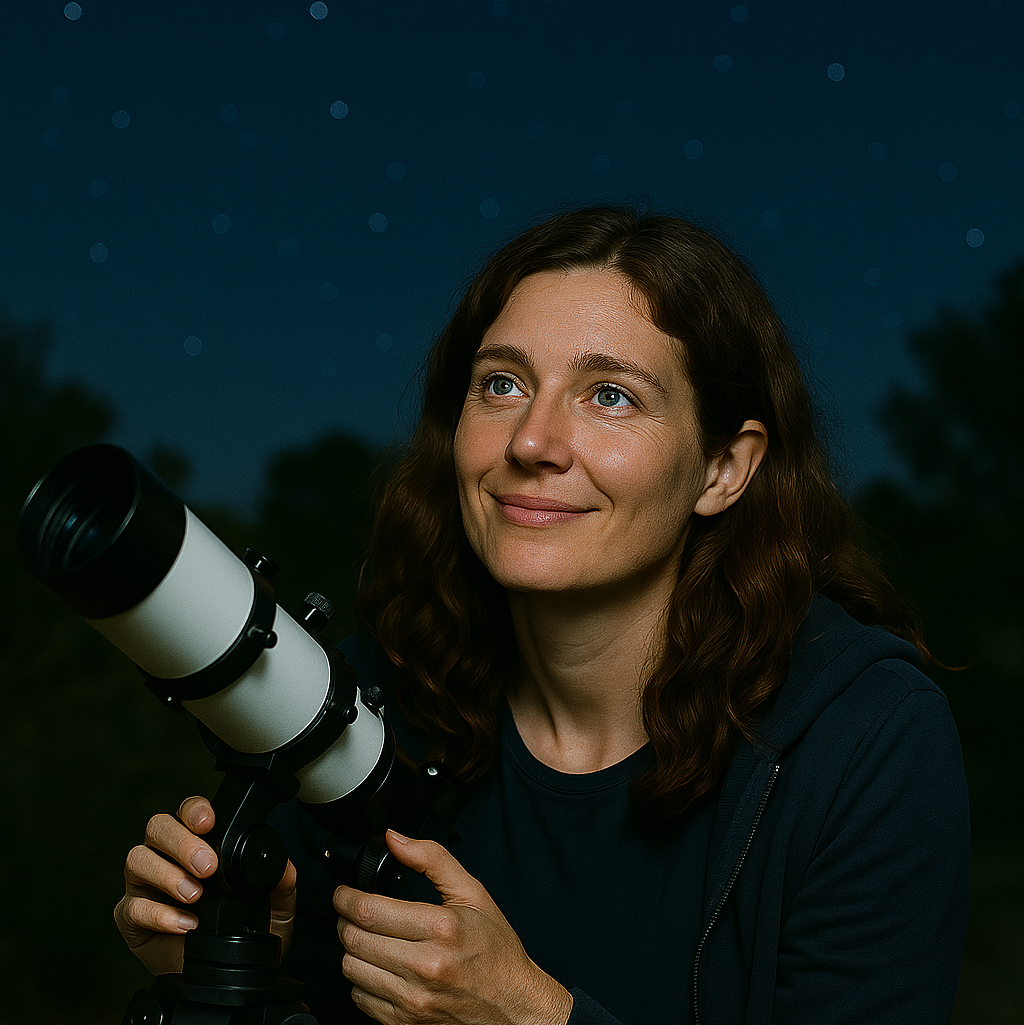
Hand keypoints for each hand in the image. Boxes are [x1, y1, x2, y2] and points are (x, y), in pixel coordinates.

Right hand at [113, 796, 296, 976]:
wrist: (226, 973)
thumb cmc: (245, 929)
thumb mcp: (275, 905)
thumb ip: (280, 881)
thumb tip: (283, 865)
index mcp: (199, 841)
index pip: (188, 811)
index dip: (195, 810)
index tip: (210, 822)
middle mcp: (166, 856)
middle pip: (158, 827)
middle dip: (183, 843)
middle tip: (208, 866)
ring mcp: (145, 884)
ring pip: (138, 859)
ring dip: (167, 874)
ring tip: (195, 895)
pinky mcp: (131, 918)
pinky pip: (132, 907)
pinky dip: (158, 914)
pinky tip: (184, 924)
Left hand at [334, 831, 572, 1024]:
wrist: (514, 1006)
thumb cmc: (496, 950)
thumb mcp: (473, 894)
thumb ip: (432, 859)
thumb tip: (395, 839)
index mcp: (441, 929)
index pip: (370, 911)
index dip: (346, 897)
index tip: (343, 892)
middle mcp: (425, 967)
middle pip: (355, 939)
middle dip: (345, 919)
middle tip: (351, 910)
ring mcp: (413, 1000)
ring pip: (352, 969)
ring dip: (350, 949)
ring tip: (365, 936)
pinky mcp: (404, 1023)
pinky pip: (360, 998)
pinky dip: (361, 979)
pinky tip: (378, 966)